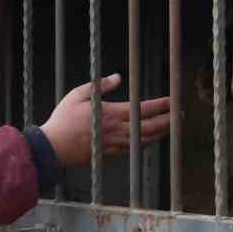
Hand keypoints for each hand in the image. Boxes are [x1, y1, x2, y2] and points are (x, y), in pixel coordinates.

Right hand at [40, 74, 171, 164]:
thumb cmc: (63, 119)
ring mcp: (115, 144)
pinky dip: (145, 144)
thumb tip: (117, 77)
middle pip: (151, 127)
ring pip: (145, 140)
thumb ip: (100, 85)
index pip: (144, 109)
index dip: (161, 105)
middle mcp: (118, 130)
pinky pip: (134, 149)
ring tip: (169, 128)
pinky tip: (149, 140)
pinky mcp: (110, 154)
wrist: (53, 147)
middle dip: (168, 121)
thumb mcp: (78, 94)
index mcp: (112, 114)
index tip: (172, 100)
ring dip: (160, 134)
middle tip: (179, 117)